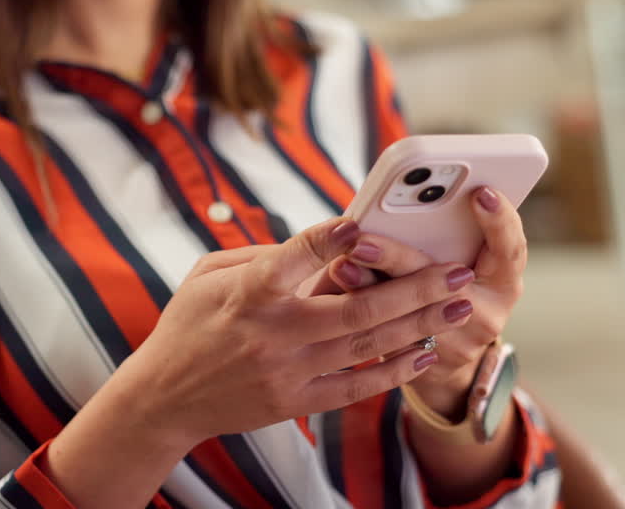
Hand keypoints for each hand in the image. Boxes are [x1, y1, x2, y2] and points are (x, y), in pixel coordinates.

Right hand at [116, 217, 475, 448]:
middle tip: (456, 271)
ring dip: (418, 325)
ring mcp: (289, 370)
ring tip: (459, 306)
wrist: (166, 397)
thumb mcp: (209, 274)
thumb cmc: (189, 323)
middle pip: (357, 309)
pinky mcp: (297, 401)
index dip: (332, 240)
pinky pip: (357, 386)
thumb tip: (323, 244)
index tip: (365, 224)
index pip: (297, 257)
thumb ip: (264, 255)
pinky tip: (426, 353)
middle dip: (414, 288)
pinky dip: (394, 370)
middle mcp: (274, 332)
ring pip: (367, 346)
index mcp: (250, 292)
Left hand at [319, 187, 527, 417]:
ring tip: (340, 265)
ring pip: (410, 315)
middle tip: (362, 240)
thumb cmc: (453, 290)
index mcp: (504, 282)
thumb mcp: (467, 261)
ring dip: (370, 287)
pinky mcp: (426, 364)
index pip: (510, 249)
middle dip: (398, 258)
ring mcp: (459, 344)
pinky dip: (361, 310)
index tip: (481, 193)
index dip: (499, 221)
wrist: (450, 362)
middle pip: (444, 283)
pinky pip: (389, 338)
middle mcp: (487, 313)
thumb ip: (449, 235)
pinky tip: (337, 292)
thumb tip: (414, 194)